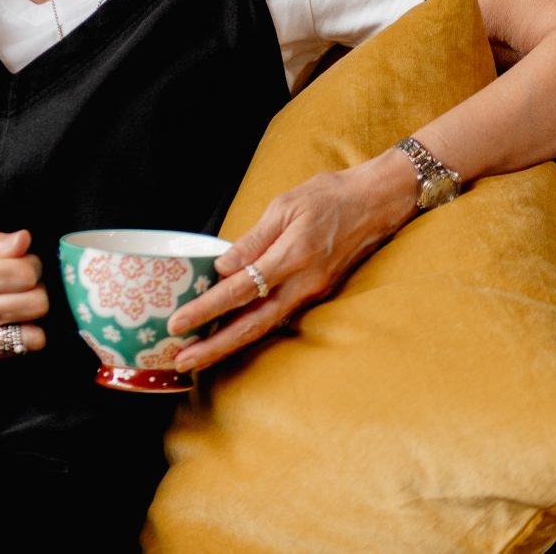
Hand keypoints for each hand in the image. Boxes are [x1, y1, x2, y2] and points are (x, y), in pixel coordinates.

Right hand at [0, 219, 50, 360]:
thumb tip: (24, 240)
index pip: (26, 274)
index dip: (33, 263)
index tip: (23, 261)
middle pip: (36, 303)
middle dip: (37, 287)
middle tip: (22, 281)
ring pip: (35, 331)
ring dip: (32, 312)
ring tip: (17, 298)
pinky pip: (22, 348)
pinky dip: (24, 332)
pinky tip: (10, 317)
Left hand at [165, 155, 414, 373]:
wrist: (377, 202)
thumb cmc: (330, 196)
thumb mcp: (286, 205)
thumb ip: (253, 240)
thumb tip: (222, 267)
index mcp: (293, 256)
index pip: (241, 290)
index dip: (207, 308)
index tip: (179, 322)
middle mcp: (303, 283)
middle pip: (252, 325)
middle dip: (214, 346)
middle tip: (181, 360)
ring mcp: (312, 293)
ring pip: (264, 327)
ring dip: (229, 344)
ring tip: (198, 356)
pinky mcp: (315, 294)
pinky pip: (277, 317)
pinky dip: (250, 330)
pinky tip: (228, 336)